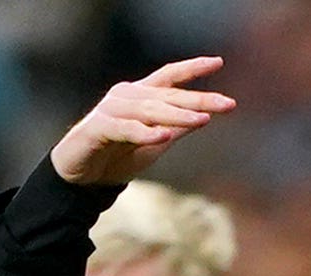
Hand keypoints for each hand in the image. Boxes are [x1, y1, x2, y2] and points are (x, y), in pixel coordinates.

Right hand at [50, 57, 237, 186]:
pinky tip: (164, 136)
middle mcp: (126, 96)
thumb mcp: (155, 142)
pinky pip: (126, 129)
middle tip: (228, 104)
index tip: (218, 62)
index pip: (169, 77)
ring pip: (149, 110)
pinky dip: (145, 133)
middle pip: (167, 95)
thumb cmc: (119, 156)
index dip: (192, 68)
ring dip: (178, 116)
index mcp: (140, 96)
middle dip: (199, 99)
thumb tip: (204, 116)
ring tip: (203, 120)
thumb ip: (175, 128)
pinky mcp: (98, 128)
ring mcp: (111, 110)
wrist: (83, 177)